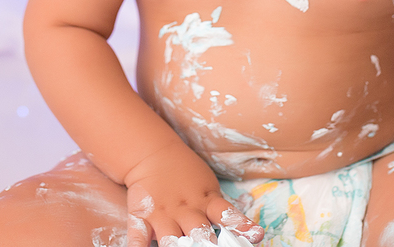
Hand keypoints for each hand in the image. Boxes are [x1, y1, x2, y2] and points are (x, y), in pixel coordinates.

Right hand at [123, 142, 263, 245]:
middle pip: (199, 231)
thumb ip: (220, 210)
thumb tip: (249, 234)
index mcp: (206, 201)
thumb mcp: (207, 188)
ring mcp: (163, 214)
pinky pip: (138, 237)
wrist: (153, 155)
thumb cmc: (186, 177)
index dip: (241, 226)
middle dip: (207, 245)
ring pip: (171, 238)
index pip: (226, 214)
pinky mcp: (141, 217)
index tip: (255, 236)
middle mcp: (186, 210)